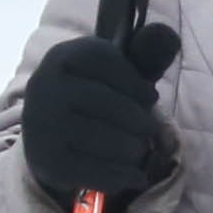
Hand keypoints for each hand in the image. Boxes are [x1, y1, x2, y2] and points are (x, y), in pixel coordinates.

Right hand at [18, 5, 183, 206]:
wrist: (46, 139)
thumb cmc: (90, 98)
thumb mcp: (112, 73)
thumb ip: (143, 55)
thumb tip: (169, 37)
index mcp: (61, 57)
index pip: (105, 61)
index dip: (135, 82)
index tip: (149, 97)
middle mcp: (44, 87)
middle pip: (108, 102)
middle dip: (139, 119)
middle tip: (149, 129)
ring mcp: (42, 126)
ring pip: (107, 140)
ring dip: (134, 148)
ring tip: (139, 149)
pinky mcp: (48, 162)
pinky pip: (98, 171)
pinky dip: (124, 175)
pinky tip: (136, 176)